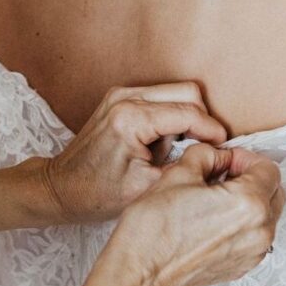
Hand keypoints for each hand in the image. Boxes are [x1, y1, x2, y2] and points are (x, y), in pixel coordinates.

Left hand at [39, 83, 225, 223]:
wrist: (61, 188)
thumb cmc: (97, 193)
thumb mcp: (147, 187)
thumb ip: (184, 166)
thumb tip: (215, 156)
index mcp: (132, 118)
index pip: (189, 112)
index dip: (213, 131)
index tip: (224, 150)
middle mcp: (125, 97)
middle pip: (187, 91)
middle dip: (203, 120)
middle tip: (207, 148)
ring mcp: (121, 94)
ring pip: (175, 91)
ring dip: (187, 117)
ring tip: (184, 149)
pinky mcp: (119, 98)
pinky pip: (160, 97)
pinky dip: (172, 115)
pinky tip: (167, 143)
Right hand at [107, 143, 284, 285]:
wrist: (142, 273)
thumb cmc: (155, 225)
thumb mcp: (179, 172)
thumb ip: (207, 154)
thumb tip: (220, 157)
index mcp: (249, 203)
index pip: (268, 168)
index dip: (244, 157)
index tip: (222, 160)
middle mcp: (261, 231)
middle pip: (274, 191)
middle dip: (251, 177)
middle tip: (220, 174)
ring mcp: (254, 253)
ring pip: (267, 214)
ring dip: (249, 200)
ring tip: (214, 198)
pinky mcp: (243, 267)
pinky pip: (255, 235)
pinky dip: (243, 222)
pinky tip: (212, 219)